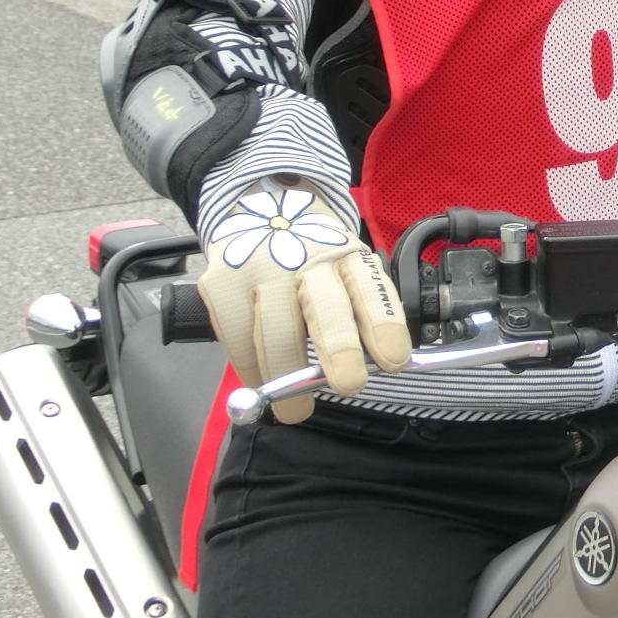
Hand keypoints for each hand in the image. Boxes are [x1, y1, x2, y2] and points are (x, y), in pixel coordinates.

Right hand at [198, 177, 410, 423]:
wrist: (257, 207)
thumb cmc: (309, 256)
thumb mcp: (342, 268)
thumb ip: (355, 311)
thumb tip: (369, 368)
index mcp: (348, 258)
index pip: (371, 290)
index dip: (383, 325)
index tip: (394, 360)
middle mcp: (308, 259)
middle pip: (326, 306)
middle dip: (340, 348)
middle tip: (349, 383)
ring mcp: (262, 268)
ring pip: (277, 331)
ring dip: (288, 376)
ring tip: (296, 410)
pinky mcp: (223, 281)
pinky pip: (236, 337)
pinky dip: (250, 368)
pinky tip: (261, 381)